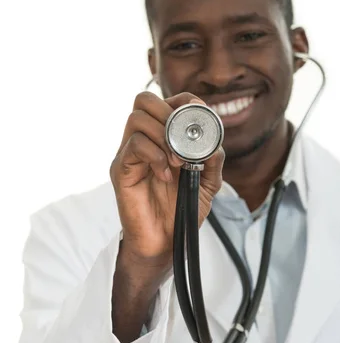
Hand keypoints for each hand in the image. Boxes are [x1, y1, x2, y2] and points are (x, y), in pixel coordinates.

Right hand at [110, 92, 224, 262]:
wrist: (164, 242)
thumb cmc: (181, 211)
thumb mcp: (208, 184)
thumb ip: (214, 160)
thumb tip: (215, 141)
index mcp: (162, 138)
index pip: (166, 101)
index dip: (185, 101)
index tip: (202, 116)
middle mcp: (143, 140)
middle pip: (144, 100)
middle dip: (169, 112)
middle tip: (184, 139)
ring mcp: (129, 154)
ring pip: (136, 118)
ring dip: (163, 135)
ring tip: (177, 161)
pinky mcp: (121, 170)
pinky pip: (134, 145)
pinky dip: (155, 155)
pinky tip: (166, 174)